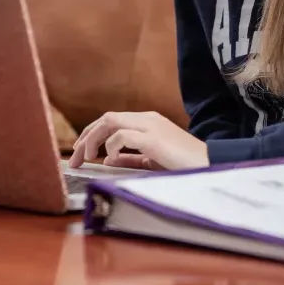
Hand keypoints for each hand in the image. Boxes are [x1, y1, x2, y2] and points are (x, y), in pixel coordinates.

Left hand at [68, 111, 209, 170]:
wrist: (210, 166)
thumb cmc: (184, 165)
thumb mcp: (152, 160)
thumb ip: (131, 157)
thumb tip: (107, 159)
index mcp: (148, 121)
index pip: (112, 120)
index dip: (92, 134)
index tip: (80, 151)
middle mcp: (147, 119)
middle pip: (106, 118)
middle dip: (86, 136)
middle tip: (74, 157)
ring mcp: (150, 126)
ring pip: (109, 122)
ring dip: (92, 139)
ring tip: (85, 157)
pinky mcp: (153, 138)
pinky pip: (122, 136)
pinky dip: (110, 146)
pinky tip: (109, 159)